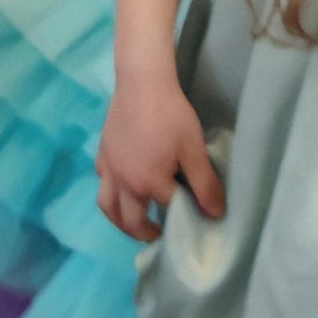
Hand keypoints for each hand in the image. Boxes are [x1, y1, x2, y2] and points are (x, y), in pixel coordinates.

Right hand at [97, 72, 225, 243]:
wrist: (142, 84)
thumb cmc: (171, 115)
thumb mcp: (193, 150)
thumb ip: (205, 184)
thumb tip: (215, 214)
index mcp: (148, 183)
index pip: (168, 209)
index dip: (182, 214)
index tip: (193, 217)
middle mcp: (123, 183)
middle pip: (130, 221)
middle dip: (144, 233)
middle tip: (159, 234)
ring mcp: (109, 169)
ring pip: (108, 207)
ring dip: (120, 221)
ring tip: (133, 223)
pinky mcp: (102, 155)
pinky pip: (102, 183)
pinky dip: (111, 193)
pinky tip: (122, 186)